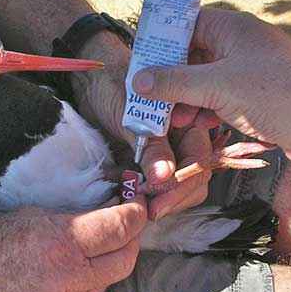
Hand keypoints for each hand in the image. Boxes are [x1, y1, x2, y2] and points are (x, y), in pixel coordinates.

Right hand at [0, 199, 146, 291]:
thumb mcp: (29, 218)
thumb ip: (70, 219)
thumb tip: (101, 214)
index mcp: (64, 244)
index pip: (121, 229)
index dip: (136, 213)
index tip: (137, 204)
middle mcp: (72, 280)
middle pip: (126, 260)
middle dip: (131, 239)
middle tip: (124, 224)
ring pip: (106, 281)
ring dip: (106, 262)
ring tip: (89, 247)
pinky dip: (82, 283)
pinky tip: (62, 273)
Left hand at [71, 31, 210, 213]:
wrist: (90, 79)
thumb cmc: (111, 83)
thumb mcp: (129, 112)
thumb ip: (150, 144)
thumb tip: (164, 176)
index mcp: (188, 118)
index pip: (200, 158)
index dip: (184, 182)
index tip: (161, 201)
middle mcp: (183, 135)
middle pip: (196, 176)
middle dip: (178, 197)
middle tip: (152, 211)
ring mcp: (169, 149)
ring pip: (183, 184)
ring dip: (168, 200)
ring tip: (145, 209)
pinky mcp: (151, 160)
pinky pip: (162, 184)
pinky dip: (155, 195)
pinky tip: (138, 200)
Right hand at [131, 8, 290, 180]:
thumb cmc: (275, 95)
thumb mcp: (216, 87)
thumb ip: (175, 82)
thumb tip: (140, 80)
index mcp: (234, 28)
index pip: (188, 23)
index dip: (162, 40)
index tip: (141, 61)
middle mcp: (243, 45)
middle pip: (195, 54)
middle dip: (172, 78)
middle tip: (150, 98)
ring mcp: (253, 71)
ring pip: (209, 80)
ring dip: (188, 98)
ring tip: (172, 120)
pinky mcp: (261, 97)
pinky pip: (224, 98)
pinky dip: (208, 110)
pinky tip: (196, 126)